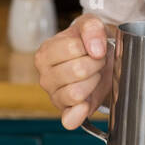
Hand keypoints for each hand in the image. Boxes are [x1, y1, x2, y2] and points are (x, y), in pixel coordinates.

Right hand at [35, 13, 112, 129]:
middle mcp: (45, 76)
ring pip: (77, 93)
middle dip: (96, 64)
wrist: (100, 59)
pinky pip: (69, 119)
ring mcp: (54, 96)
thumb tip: (96, 50)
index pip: (72, 48)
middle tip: (97, 61)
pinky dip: (79, 114)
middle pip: (77, 71)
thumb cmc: (89, 42)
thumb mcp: (90, 24)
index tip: (93, 47)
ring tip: (94, 75)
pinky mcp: (66, 112)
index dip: (91, 46)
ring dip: (94, 81)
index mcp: (45, 53)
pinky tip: (86, 105)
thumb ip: (92, 28)